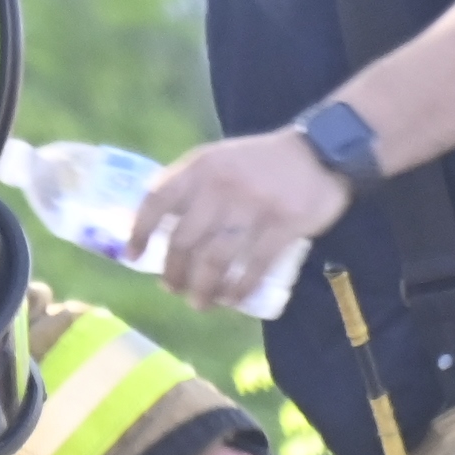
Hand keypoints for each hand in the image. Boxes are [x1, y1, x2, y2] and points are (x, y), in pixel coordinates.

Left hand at [135, 129, 353, 311]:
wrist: (321, 152)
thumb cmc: (260, 163)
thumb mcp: (219, 161)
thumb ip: (191, 187)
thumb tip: (157, 230)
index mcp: (200, 166)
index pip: (157, 200)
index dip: (140, 231)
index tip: (133, 257)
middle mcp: (221, 185)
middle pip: (184, 240)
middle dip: (174, 272)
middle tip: (174, 289)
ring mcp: (254, 205)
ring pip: (216, 259)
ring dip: (204, 288)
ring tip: (200, 302)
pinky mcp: (284, 224)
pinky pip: (254, 266)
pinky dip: (240, 288)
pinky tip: (234, 299)